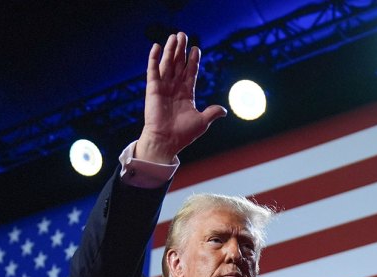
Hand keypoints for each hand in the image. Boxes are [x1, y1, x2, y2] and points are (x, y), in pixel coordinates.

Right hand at [136, 32, 225, 163]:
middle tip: (184, 35)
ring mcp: (163, 87)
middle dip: (182, 50)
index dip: (193, 60)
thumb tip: (224, 110)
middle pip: (179, 64)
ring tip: (174, 36)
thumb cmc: (183, 134)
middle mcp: (174, 88)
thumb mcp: (202, 122)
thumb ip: (212, 113)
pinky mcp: (152, 89)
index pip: (190, 72)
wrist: (166, 141)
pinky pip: (153, 70)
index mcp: (186, 94)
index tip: (196, 48)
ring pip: (167, 64)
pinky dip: (154, 58)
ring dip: (170, 50)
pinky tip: (157, 47)